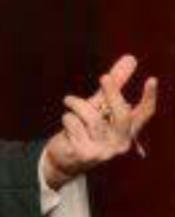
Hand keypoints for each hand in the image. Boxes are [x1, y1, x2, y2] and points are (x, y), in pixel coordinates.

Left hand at [44, 55, 158, 190]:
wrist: (64, 158)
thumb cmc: (84, 128)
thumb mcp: (99, 105)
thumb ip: (114, 84)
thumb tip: (131, 58)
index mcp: (127, 130)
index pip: (144, 114)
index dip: (149, 97)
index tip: (151, 79)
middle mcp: (120, 142)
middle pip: (121, 115)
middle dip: (113, 94)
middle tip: (103, 77)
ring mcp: (104, 151)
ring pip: (91, 116)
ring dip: (75, 103)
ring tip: (69, 101)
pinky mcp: (85, 153)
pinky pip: (73, 123)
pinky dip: (66, 118)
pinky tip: (67, 129)